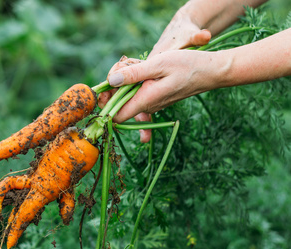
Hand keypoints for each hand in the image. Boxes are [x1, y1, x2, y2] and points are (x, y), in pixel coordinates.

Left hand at [99, 12, 210, 142]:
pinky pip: (136, 93)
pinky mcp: (155, 98)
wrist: (211, 71)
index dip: (106, 102)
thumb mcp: (159, 64)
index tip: (107, 84)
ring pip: (127, 97)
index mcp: (145, 100)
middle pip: (118, 104)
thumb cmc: (188, 65)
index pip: (115, 115)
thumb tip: (111, 81)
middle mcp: (147, 106)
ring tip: (133, 63)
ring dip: (124, 80)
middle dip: (113, 85)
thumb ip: (134, 74)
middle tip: (123, 66)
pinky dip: (133, 81)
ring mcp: (151, 103)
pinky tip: (141, 68)